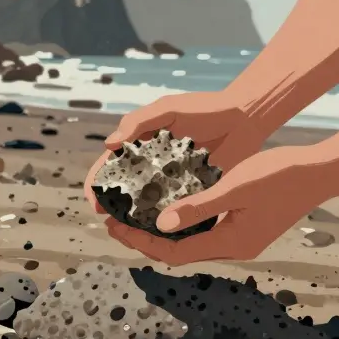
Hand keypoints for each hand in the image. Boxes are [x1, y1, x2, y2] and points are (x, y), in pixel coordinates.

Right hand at [84, 91, 268, 216]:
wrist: (245, 118)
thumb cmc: (206, 108)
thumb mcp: (169, 110)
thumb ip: (139, 121)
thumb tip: (109, 144)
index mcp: (143, 143)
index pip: (112, 163)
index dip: (99, 180)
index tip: (93, 197)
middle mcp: (154, 165)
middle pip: (126, 187)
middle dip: (112, 203)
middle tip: (107, 218)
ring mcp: (173, 180)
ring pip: (148, 202)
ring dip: (135, 216)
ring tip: (126, 230)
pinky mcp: (194, 191)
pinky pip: (175, 207)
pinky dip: (165, 218)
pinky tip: (157, 231)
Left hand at [106, 145, 332, 265]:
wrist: (318, 174)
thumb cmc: (279, 176)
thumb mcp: (235, 187)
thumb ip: (199, 207)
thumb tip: (161, 225)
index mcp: (230, 243)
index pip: (173, 253)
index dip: (140, 242)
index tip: (113, 225)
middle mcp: (233, 248)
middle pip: (178, 252)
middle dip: (144, 238)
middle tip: (114, 220)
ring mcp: (240, 240)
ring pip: (190, 243)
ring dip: (161, 232)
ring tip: (132, 214)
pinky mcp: (245, 228)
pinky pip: (204, 232)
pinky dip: (181, 223)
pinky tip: (167, 206)